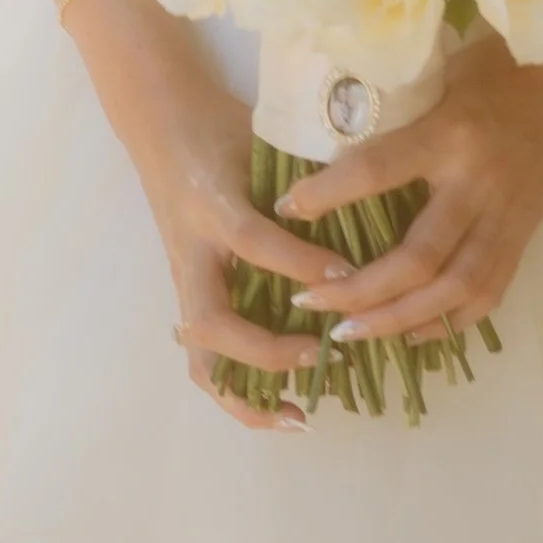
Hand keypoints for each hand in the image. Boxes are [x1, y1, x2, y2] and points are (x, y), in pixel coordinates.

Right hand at [72, 0, 326, 432]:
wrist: (162, 126)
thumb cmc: (224, 128)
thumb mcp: (263, 138)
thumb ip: (309, 172)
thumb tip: (380, 197)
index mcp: (211, 203)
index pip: (252, 240)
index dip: (300, 262)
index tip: (348, 276)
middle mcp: (192, 252)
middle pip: (213, 322)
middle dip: (268, 348)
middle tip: (322, 351)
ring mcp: (185, 283)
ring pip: (202, 358)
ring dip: (250, 393)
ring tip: (302, 416)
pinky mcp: (189, 301)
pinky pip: (207, 363)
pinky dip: (242, 396)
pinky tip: (286, 411)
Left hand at [278, 35, 542, 346]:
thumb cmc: (504, 62)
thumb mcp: (443, 73)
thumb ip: (399, 111)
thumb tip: (331, 134)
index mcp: (452, 133)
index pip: (378, 169)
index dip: (328, 193)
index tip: (287, 206)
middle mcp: (478, 184)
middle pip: (418, 258)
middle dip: (359, 289)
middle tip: (308, 302)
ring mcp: (506, 216)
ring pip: (453, 290)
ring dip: (398, 319)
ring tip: (351, 332)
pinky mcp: (525, 235)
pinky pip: (487, 294)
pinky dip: (447, 321)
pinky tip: (411, 333)